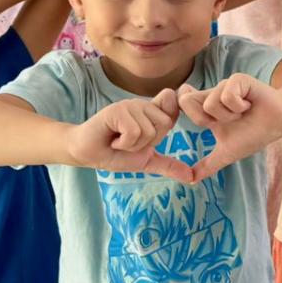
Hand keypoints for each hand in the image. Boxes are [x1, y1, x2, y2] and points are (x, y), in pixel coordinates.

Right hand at [66, 91, 182, 172]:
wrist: (88, 154)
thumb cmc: (116, 155)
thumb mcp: (147, 160)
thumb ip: (169, 165)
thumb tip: (192, 177)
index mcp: (152, 112)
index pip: (173, 108)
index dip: (165, 123)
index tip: (148, 135)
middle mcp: (143, 104)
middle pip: (165, 124)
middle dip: (148, 142)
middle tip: (130, 142)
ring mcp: (130, 105)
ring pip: (149, 130)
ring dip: (133, 145)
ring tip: (119, 141)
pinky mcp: (117, 110)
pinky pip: (134, 132)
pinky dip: (123, 144)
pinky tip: (112, 140)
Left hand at [169, 73, 281, 182]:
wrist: (280, 121)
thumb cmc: (255, 134)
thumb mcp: (227, 152)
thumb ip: (208, 165)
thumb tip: (190, 180)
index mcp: (206, 109)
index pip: (183, 103)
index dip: (184, 108)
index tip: (202, 118)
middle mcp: (212, 94)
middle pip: (187, 101)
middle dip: (208, 119)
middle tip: (228, 121)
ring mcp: (224, 86)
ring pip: (210, 103)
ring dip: (230, 116)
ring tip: (243, 113)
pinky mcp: (237, 79)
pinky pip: (226, 96)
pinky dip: (239, 107)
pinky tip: (249, 105)